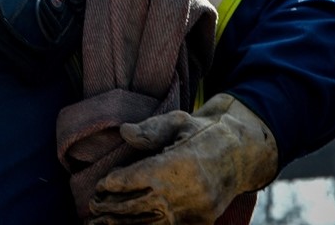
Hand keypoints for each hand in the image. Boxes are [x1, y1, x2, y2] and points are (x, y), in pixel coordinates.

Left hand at [88, 93, 278, 224]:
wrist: (241, 153)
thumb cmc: (203, 132)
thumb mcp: (179, 121)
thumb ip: (151, 129)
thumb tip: (124, 132)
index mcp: (179, 163)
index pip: (136, 178)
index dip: (113, 184)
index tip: (100, 185)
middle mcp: (187, 191)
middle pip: (138, 205)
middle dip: (111, 207)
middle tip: (93, 206)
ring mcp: (195, 211)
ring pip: (150, 223)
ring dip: (122, 224)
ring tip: (99, 223)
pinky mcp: (201, 222)